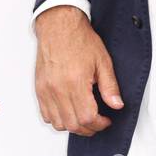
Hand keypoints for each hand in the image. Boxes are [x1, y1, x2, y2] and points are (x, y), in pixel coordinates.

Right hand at [34, 5, 122, 135]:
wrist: (59, 26)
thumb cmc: (79, 40)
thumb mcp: (102, 61)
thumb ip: (110, 86)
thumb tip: (117, 105)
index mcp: (75, 82)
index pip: (87, 117)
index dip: (99, 124)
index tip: (106, 120)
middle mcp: (58, 89)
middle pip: (73, 124)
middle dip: (89, 128)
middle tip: (98, 122)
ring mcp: (46, 90)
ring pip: (58, 123)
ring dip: (73, 126)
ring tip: (84, 118)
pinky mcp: (39, 89)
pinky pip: (46, 115)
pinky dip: (58, 119)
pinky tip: (68, 112)